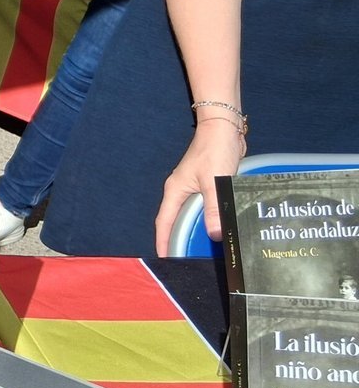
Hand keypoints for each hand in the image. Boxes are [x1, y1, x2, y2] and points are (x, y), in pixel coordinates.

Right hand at [154, 119, 245, 254]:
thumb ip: (213, 208)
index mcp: (175, 190)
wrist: (224, 129)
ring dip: (193, 229)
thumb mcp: (215, 182)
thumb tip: (214, 234)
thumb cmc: (215, 150)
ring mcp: (192, 187)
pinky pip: (202, 207)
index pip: (164, 221)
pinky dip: (206, 218)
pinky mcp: (205, 184)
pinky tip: (216, 225)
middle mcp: (180, 190)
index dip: (163, 241)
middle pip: (174, 219)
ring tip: (200, 247)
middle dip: (176, 238)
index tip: (163, 258)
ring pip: (189, 214)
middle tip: (184, 258)